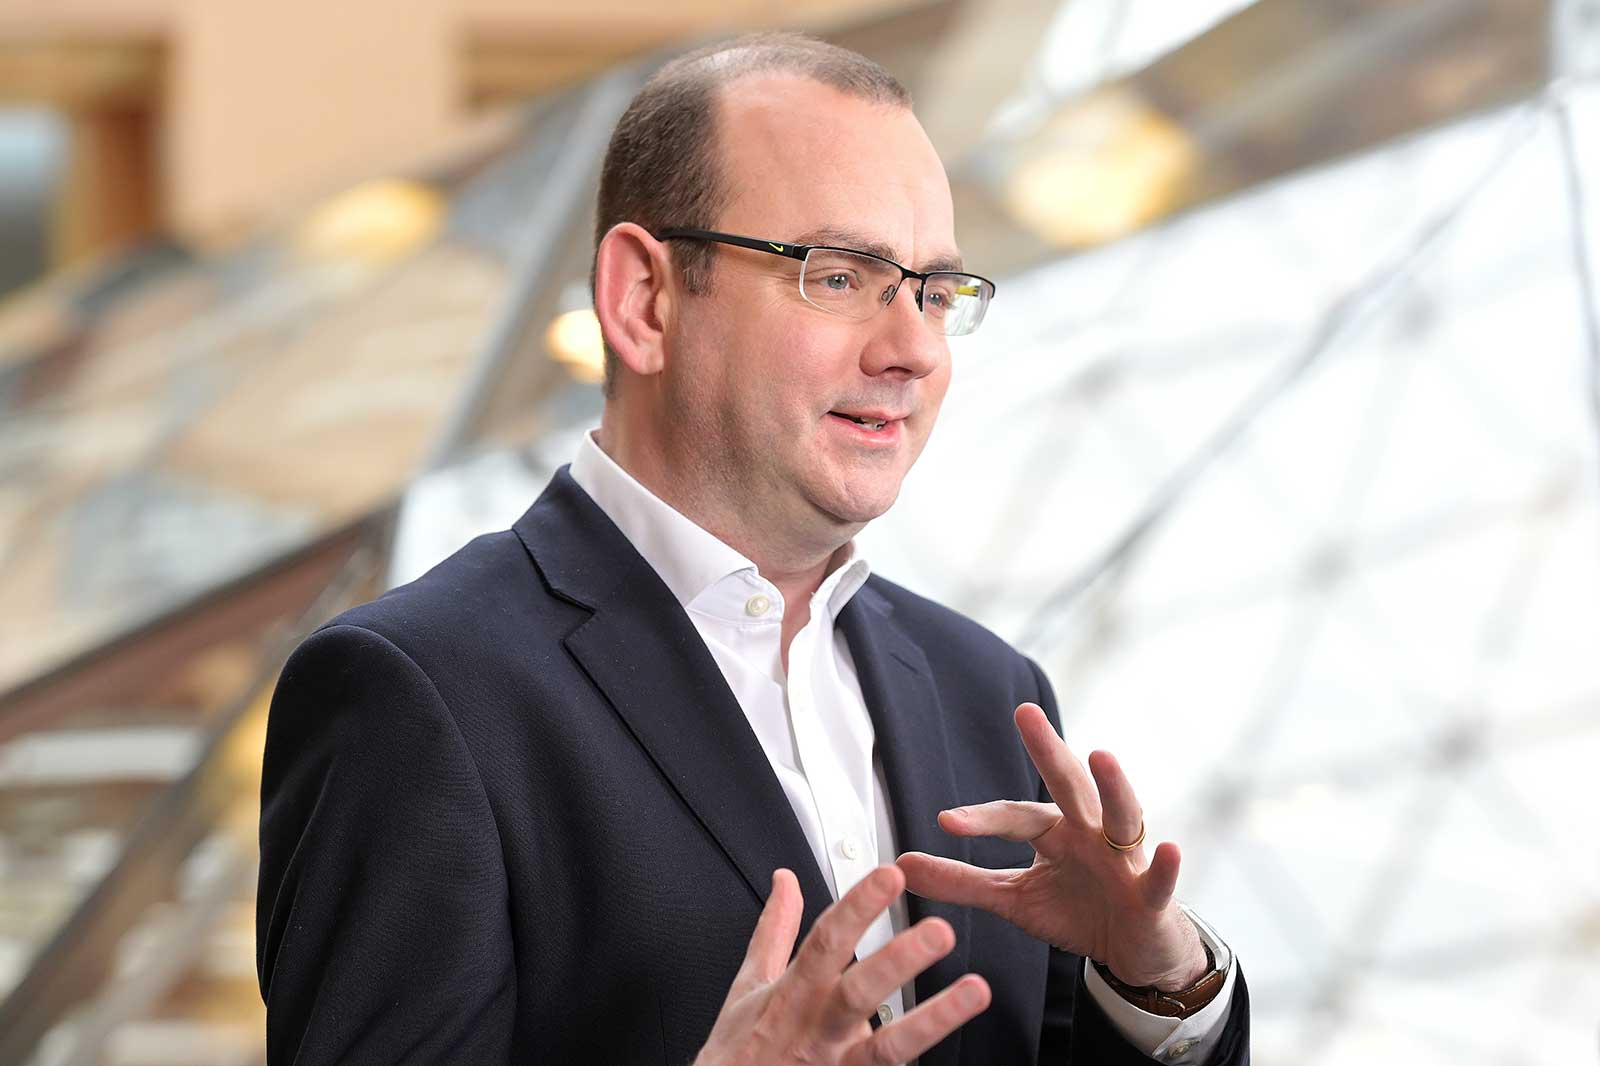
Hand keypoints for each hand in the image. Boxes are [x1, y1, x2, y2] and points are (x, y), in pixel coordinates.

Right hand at [693, 865, 990, 1065]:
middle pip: (859, 991)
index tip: (889, 875)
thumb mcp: (750, 985)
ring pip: (889, 1047)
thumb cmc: (739, 1050)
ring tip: (975, 992)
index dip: (858, 907)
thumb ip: (775, 930)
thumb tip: (786, 881)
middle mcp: (818, 1029)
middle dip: (899, 961)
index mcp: (794, 993)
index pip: (827, 941)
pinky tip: (955, 1053)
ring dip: (934, 1020)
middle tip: (940, 931)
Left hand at [897, 703, 1207, 991]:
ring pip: (1122, 815)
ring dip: (1114, 786)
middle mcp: (1091, 831)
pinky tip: (1173, 848)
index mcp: (1055, 831)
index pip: (1014, 815)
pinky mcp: (1153, 894)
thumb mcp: (1013, 899)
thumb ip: (962, 881)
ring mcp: (1126, 859)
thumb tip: (900, 865)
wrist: (1134, 952)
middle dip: (1048, 750)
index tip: (947, 822)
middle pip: (1068, 786)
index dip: (982, 819)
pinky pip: (1161, 878)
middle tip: (1025, 712)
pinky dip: (1168, 865)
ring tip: (1102, 756)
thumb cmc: (1077, 911)